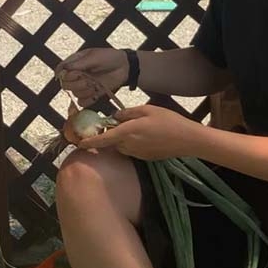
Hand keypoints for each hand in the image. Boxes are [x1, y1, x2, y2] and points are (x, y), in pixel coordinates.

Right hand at [56, 48, 128, 106]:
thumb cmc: (109, 57)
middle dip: (76, 84)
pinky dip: (89, 99)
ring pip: (75, 94)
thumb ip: (78, 64)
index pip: (61, 71)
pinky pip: (82, 102)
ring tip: (96, 84)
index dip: (64, 75)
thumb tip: (63, 69)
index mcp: (74, 63)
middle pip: (65, 85)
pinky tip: (96, 93)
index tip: (74, 74)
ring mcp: (83, 85)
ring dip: (85, 91)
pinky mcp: (91, 95)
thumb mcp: (94, 57)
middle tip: (88, 80)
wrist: (125, 67)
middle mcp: (76, 75)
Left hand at [76, 104, 204, 160]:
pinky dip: (131, 143)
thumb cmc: (168, 121)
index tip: (79, 143)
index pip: (103, 139)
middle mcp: (129, 145)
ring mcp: (137, 153)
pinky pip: (131, 149)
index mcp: (128, 132)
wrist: (187, 140)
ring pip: (121, 146)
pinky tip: (145, 135)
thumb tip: (115, 117)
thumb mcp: (147, 110)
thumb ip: (128, 113)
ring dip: (121, 139)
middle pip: (112, 141)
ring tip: (136, 127)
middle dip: (110, 134)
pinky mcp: (144, 158)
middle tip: (115, 123)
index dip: (89, 141)